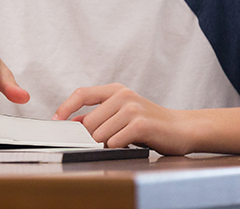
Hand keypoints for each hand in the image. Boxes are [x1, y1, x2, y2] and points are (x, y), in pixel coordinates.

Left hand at [53, 83, 196, 154]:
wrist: (182, 128)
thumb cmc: (150, 123)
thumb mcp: (122, 113)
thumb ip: (98, 115)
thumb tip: (72, 122)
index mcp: (115, 90)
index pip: (81, 94)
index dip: (66, 107)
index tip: (56, 120)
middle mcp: (123, 96)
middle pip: (88, 122)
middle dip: (92, 137)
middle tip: (107, 141)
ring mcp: (132, 109)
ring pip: (99, 135)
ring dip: (107, 144)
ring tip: (123, 141)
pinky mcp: (140, 124)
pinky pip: (114, 142)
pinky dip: (118, 148)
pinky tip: (130, 144)